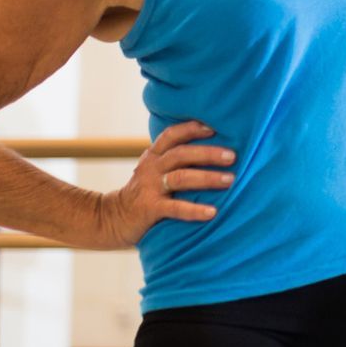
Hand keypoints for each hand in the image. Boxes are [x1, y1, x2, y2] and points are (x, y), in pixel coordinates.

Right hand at [97, 121, 233, 246]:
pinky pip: (175, 208)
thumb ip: (176, 160)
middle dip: (208, 153)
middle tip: (232, 156)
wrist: (112, 219)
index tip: (214, 127)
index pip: (171, 135)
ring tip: (230, 180)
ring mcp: (149, 188)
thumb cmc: (146, 192)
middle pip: (181, 154)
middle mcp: (152, 168)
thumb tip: (216, 149)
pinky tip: (212, 213)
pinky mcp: (149, 209)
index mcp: (154, 156)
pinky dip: (194, 210)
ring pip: (180, 177)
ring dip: (207, 178)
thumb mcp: (155, 170)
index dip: (191, 128)